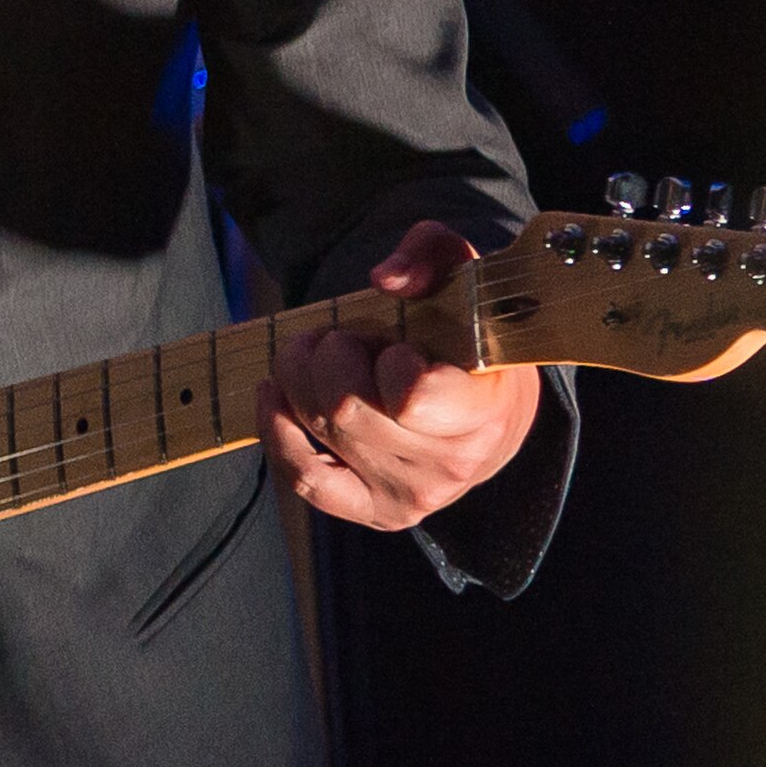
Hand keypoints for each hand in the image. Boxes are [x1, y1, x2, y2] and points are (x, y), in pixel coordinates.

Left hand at [255, 219, 541, 531]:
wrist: (492, 412)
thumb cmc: (471, 335)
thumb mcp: (463, 275)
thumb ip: (429, 255)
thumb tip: (384, 279)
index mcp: (481, 412)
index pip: (410, 397)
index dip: (390, 360)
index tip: (399, 344)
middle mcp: (447, 466)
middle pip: (345, 406)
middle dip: (330, 353)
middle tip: (348, 337)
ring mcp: (408, 495)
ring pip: (320, 428)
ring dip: (302, 376)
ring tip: (323, 354)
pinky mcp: (373, 511)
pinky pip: (306, 480)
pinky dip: (276, 431)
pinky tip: (273, 392)